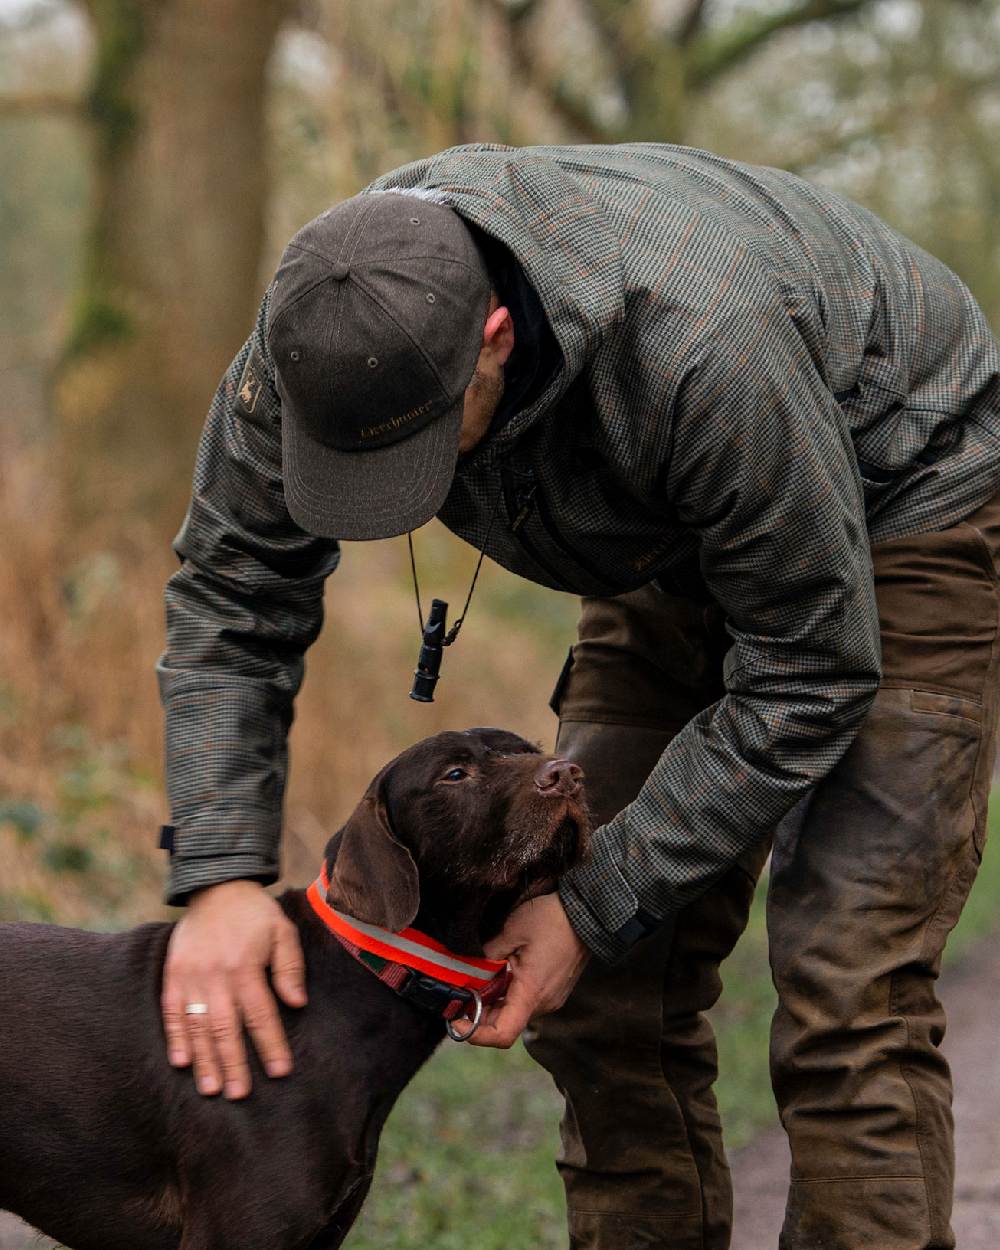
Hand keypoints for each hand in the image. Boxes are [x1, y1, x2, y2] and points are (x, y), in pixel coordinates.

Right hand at [161, 880, 307, 1098]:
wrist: (215, 886)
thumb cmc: (255, 913)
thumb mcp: (282, 931)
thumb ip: (290, 967)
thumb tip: (297, 1004)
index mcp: (245, 967)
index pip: (260, 1015)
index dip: (270, 1044)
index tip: (280, 1071)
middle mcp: (215, 976)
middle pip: (226, 1028)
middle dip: (234, 1063)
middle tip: (240, 1094)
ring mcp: (190, 977)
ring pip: (197, 1026)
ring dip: (205, 1060)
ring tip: (212, 1089)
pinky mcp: (173, 975)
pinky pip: (171, 1012)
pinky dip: (175, 1038)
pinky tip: (181, 1062)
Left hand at [467, 892, 588, 1048]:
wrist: (588, 913)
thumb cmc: (552, 919)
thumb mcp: (512, 930)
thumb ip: (487, 954)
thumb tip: (468, 969)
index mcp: (531, 993)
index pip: (502, 1034)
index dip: (475, 1034)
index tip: (456, 1019)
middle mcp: (543, 1003)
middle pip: (504, 1024)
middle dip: (478, 1013)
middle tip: (461, 991)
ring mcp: (550, 999)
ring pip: (514, 1012)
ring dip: (493, 1002)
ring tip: (480, 976)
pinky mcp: (554, 991)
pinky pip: (525, 1001)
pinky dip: (508, 994)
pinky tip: (501, 972)